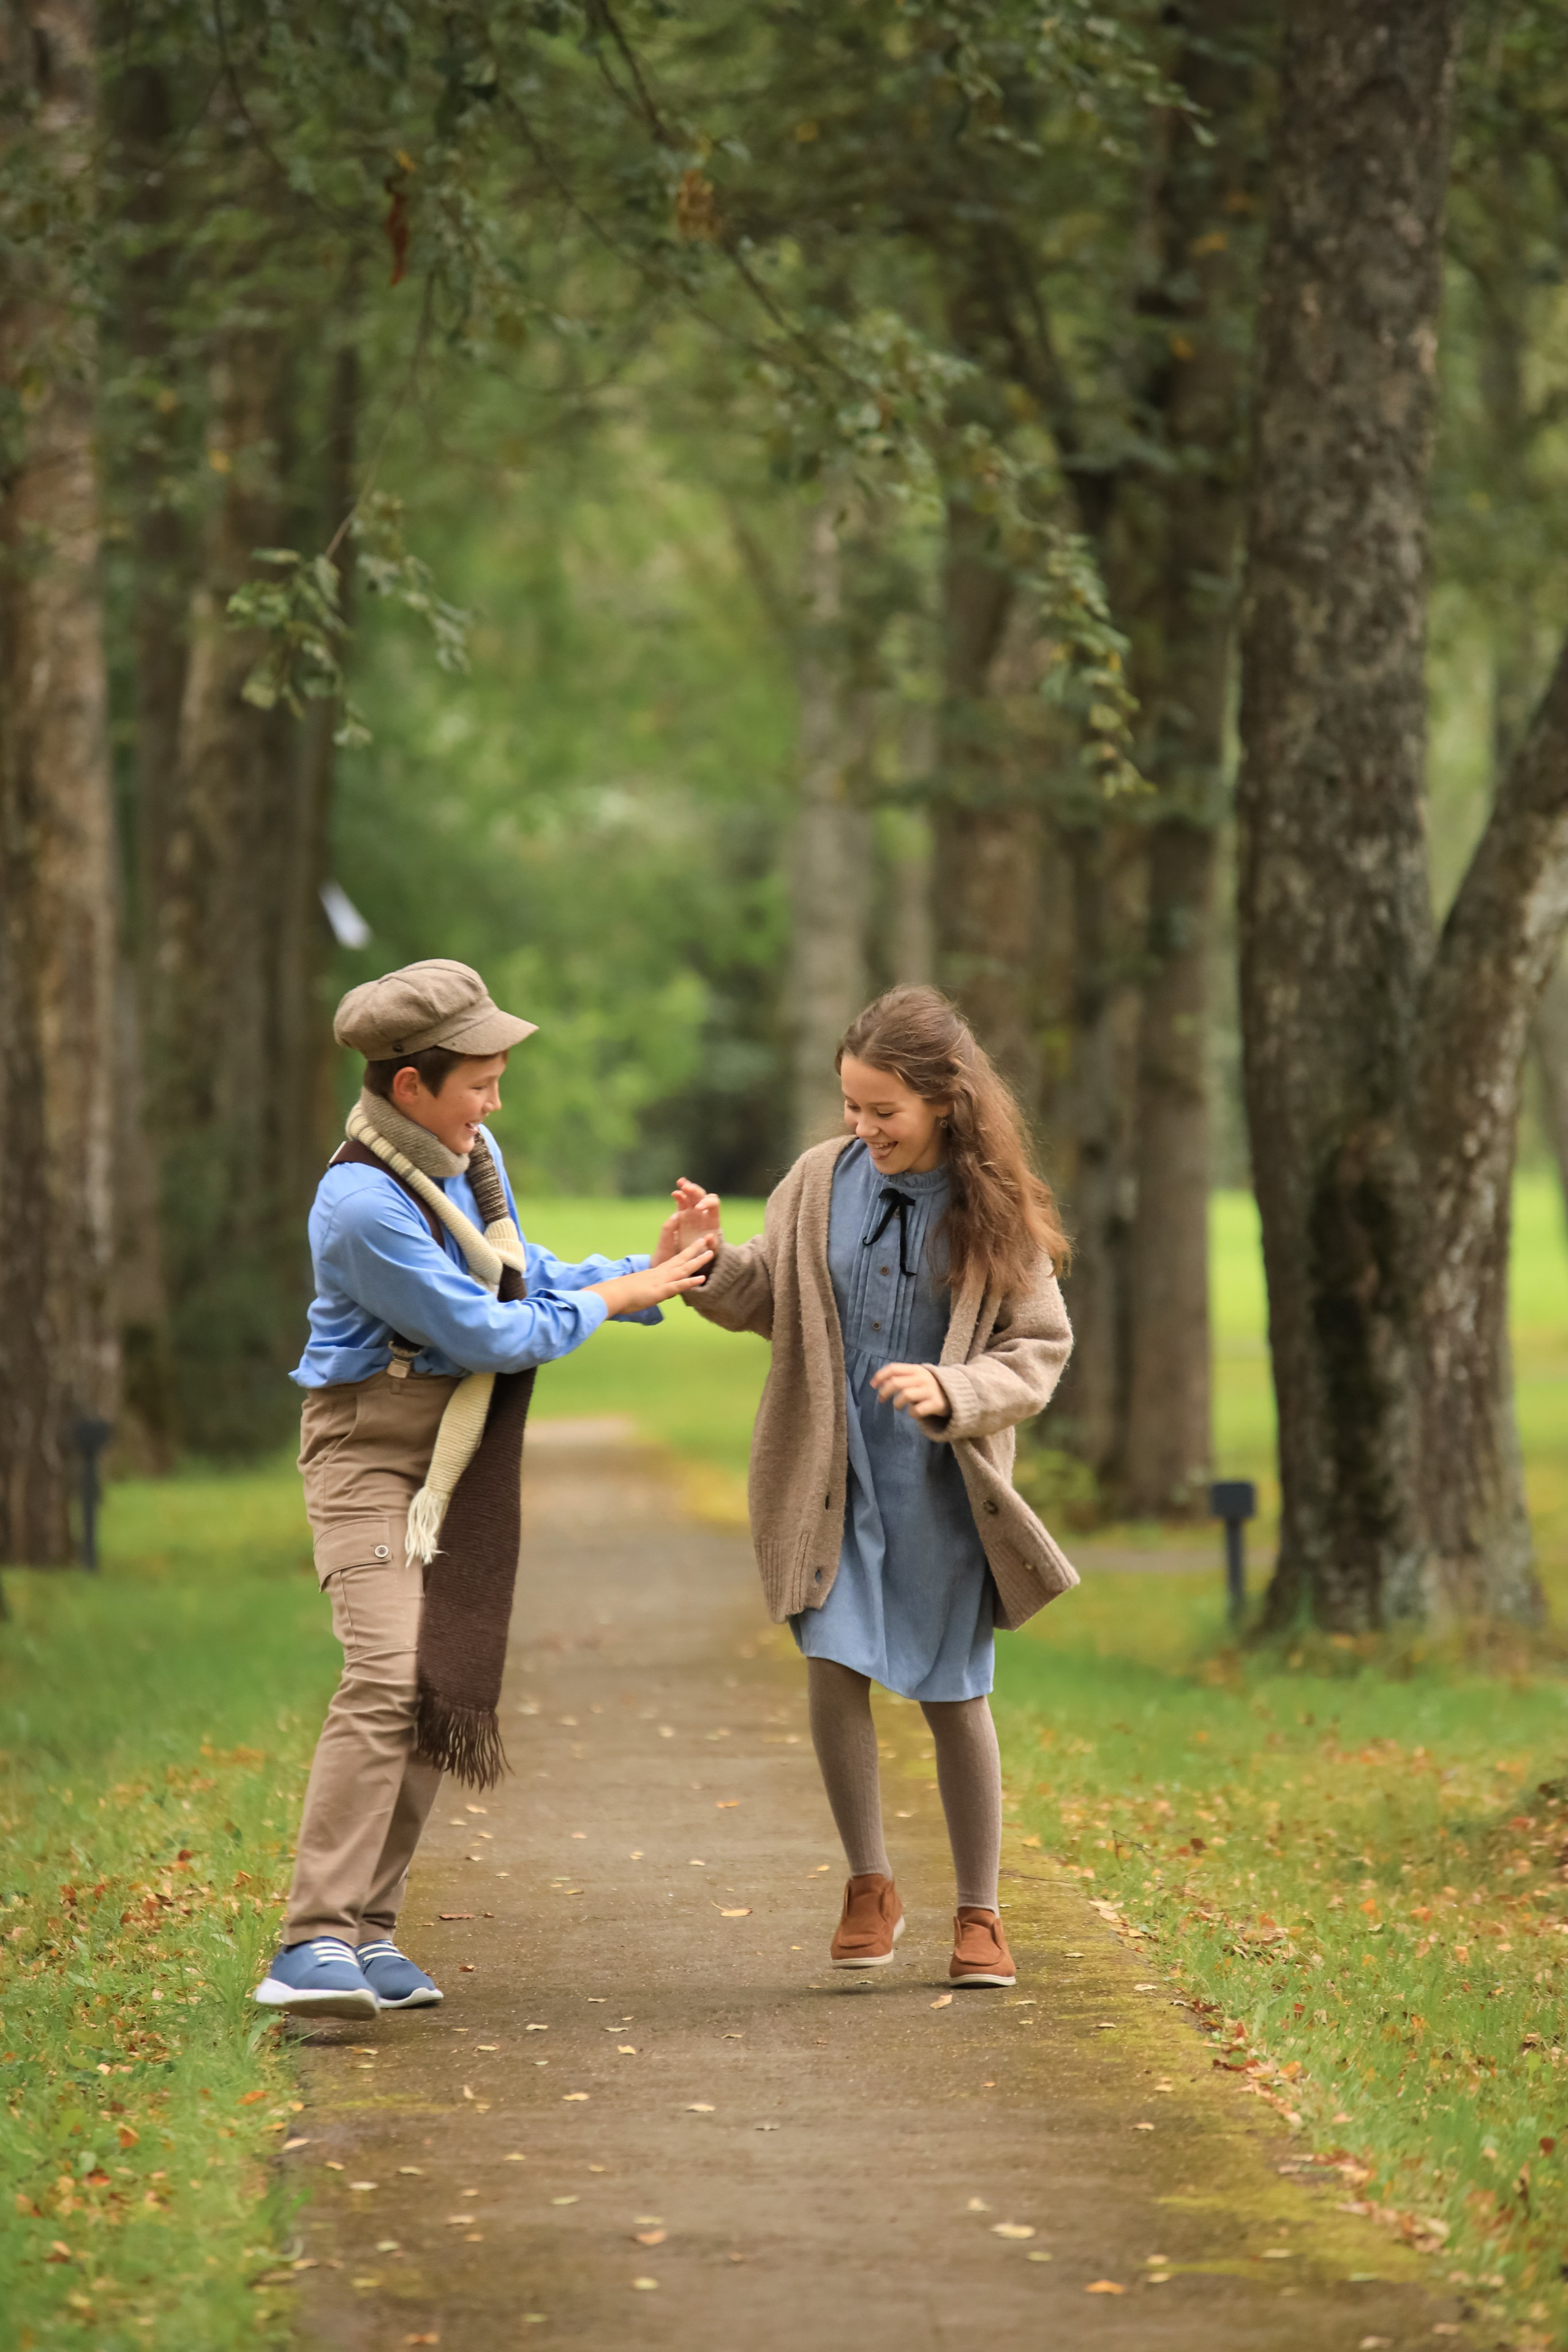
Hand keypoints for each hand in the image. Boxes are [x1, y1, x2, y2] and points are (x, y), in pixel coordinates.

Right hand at [589, 1236, 712, 1317]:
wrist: (611, 1295)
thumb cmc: (619, 1294)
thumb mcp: (637, 1289)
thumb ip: (645, 1289)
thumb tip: (647, 1292)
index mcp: (655, 1273)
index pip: (674, 1261)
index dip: (686, 1254)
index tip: (696, 1246)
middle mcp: (660, 1274)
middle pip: (681, 1259)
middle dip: (695, 1249)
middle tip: (708, 1239)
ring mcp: (661, 1281)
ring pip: (683, 1269)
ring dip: (698, 1261)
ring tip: (712, 1253)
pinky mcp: (660, 1291)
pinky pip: (678, 1286)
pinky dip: (691, 1282)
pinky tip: (702, 1278)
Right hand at [666, 1175, 722, 1255]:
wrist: (696, 1252)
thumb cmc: (706, 1251)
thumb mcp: (710, 1250)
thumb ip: (711, 1244)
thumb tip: (709, 1236)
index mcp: (713, 1218)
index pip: (714, 1203)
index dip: (707, 1203)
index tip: (698, 1208)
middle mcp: (704, 1211)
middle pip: (702, 1195)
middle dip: (695, 1190)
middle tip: (687, 1188)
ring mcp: (693, 1210)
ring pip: (692, 1194)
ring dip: (687, 1187)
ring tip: (680, 1182)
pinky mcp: (684, 1212)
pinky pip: (682, 1200)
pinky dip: (679, 1195)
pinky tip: (674, 1193)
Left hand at [869, 1361, 947, 1419]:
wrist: (957, 1394)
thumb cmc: (929, 1387)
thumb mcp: (917, 1377)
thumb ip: (902, 1377)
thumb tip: (878, 1383)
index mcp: (916, 1369)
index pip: (894, 1368)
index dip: (880, 1376)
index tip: (873, 1385)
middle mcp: (922, 1378)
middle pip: (896, 1382)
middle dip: (884, 1392)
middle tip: (881, 1399)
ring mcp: (930, 1390)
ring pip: (905, 1395)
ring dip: (897, 1403)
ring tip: (898, 1407)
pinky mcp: (936, 1404)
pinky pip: (917, 1410)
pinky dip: (911, 1413)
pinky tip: (912, 1413)